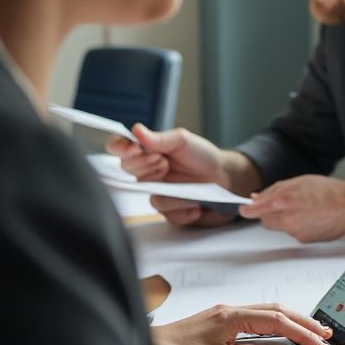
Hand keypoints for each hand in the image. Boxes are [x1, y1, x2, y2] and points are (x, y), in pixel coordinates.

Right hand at [107, 125, 242, 227]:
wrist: (225, 176)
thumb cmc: (202, 156)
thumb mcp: (183, 141)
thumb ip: (159, 138)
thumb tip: (136, 130)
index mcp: (146, 153)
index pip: (118, 148)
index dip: (119, 148)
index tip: (132, 149)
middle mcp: (147, 174)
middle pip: (127, 172)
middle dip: (146, 166)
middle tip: (164, 162)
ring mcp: (158, 194)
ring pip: (152, 198)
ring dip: (172, 192)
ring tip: (189, 184)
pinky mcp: (171, 212)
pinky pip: (170, 215)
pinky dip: (186, 207)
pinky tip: (197, 201)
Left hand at [151, 302, 336, 344]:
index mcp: (230, 317)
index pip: (278, 322)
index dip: (303, 335)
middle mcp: (229, 311)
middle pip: (278, 311)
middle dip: (305, 323)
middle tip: (328, 337)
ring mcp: (224, 316)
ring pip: (268, 313)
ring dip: (292, 323)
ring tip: (314, 334)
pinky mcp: (218, 325)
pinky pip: (256, 321)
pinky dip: (276, 328)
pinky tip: (284, 338)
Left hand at [240, 175, 344, 241]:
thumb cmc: (329, 191)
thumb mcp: (300, 181)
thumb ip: (276, 189)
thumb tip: (258, 197)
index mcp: (284, 200)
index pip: (256, 210)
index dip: (248, 210)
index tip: (243, 209)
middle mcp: (288, 218)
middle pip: (266, 220)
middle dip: (269, 213)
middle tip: (283, 204)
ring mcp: (295, 231)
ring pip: (280, 227)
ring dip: (286, 218)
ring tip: (305, 208)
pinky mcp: (303, 240)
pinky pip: (293, 233)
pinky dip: (298, 225)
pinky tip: (312, 217)